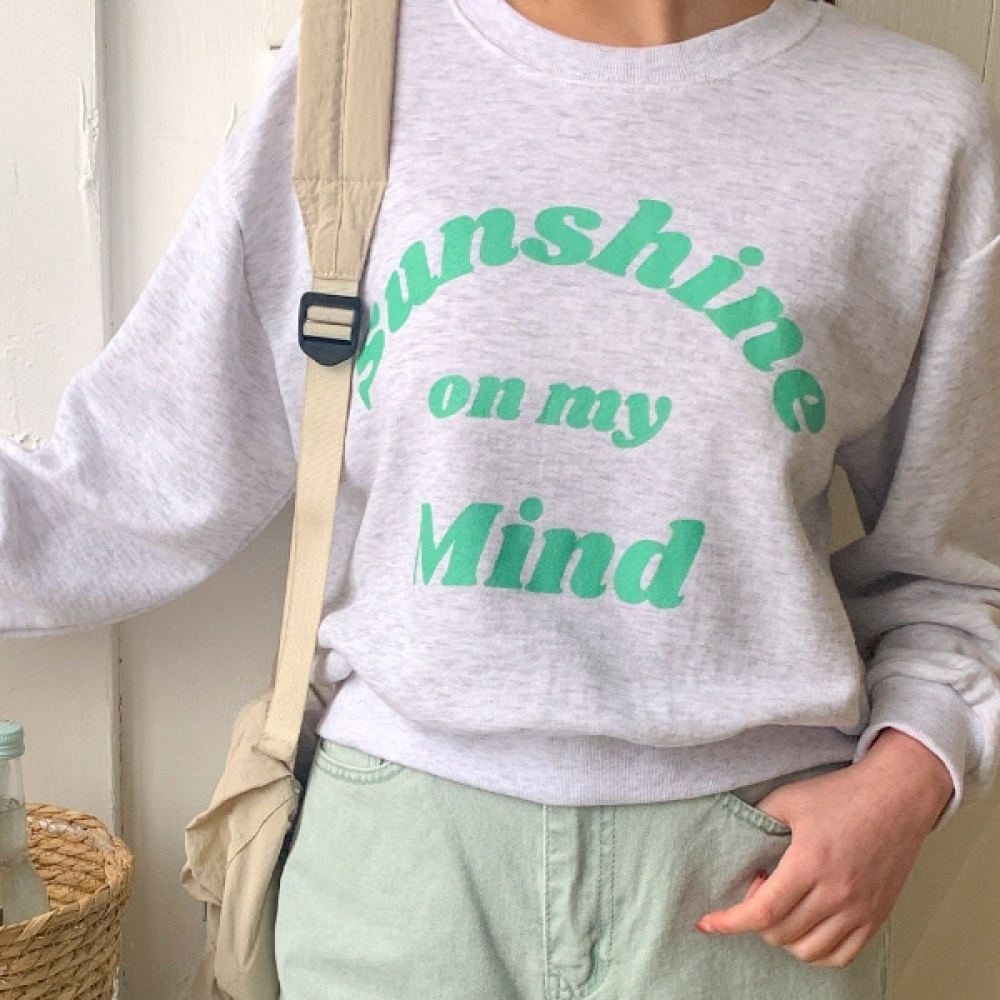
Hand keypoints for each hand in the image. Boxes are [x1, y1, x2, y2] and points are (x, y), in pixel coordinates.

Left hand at [695, 729, 953, 967]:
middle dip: (756, 918)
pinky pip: (841, 956)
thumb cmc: (842, 794)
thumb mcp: (789, 798)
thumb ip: (759, 821)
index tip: (707, 924)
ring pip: (809, 951)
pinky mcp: (877, 917)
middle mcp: (837, 893)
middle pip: (781, 934)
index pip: (763, 911)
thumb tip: (736, 843)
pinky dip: (816, 950)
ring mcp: (860, 910)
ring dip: (784, 936)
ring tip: (783, 903)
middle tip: (760, 885)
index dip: (730, 922)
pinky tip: (806, 925)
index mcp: (810, 863)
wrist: (896, 797)